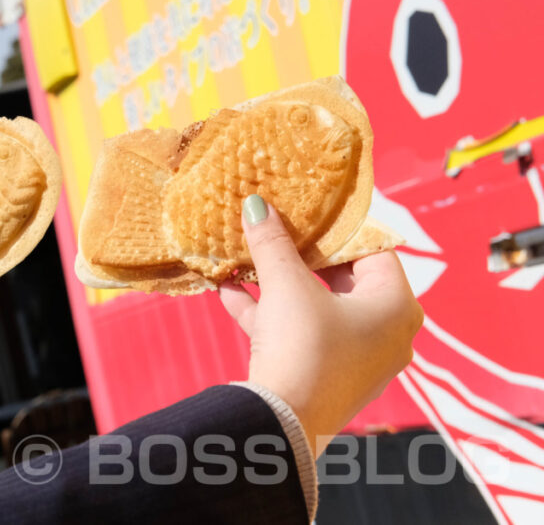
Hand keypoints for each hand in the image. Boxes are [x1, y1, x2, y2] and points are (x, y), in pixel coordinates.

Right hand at [218, 195, 422, 456]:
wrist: (283, 424)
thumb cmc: (303, 347)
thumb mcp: (286, 286)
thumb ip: (273, 242)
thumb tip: (255, 203)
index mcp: (396, 306)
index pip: (373, 249)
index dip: (336, 228)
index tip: (305, 211)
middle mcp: (387, 333)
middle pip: (343, 279)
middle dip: (300, 256)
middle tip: (274, 232)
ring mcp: (358, 359)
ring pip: (317, 308)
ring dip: (278, 284)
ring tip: (245, 260)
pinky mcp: (328, 377)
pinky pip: (303, 335)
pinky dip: (271, 314)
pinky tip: (231, 294)